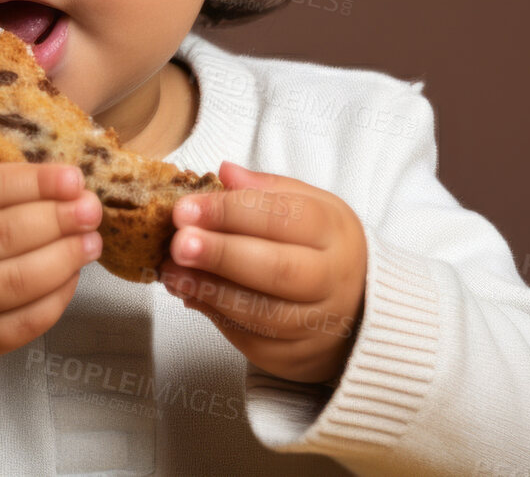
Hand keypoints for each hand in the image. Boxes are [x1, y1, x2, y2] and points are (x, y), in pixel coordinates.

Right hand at [0, 162, 101, 378]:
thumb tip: (70, 186)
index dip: (35, 183)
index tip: (75, 179)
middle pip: (1, 236)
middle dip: (57, 221)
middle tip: (92, 211)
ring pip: (13, 283)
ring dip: (63, 260)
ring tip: (91, 243)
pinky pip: (17, 326)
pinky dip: (54, 301)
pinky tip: (70, 279)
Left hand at [157, 162, 367, 384]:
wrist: (358, 309)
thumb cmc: (323, 248)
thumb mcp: (311, 206)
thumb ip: (267, 190)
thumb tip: (226, 173)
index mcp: (335, 233)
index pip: (286, 218)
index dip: (233, 213)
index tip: (186, 209)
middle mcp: (332, 280)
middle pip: (277, 270)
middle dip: (222, 255)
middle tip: (178, 243)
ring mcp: (317, 323)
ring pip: (261, 312)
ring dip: (210, 290)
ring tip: (171, 272)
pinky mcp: (294, 356)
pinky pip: (250, 339)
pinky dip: (215, 316)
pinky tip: (190, 294)